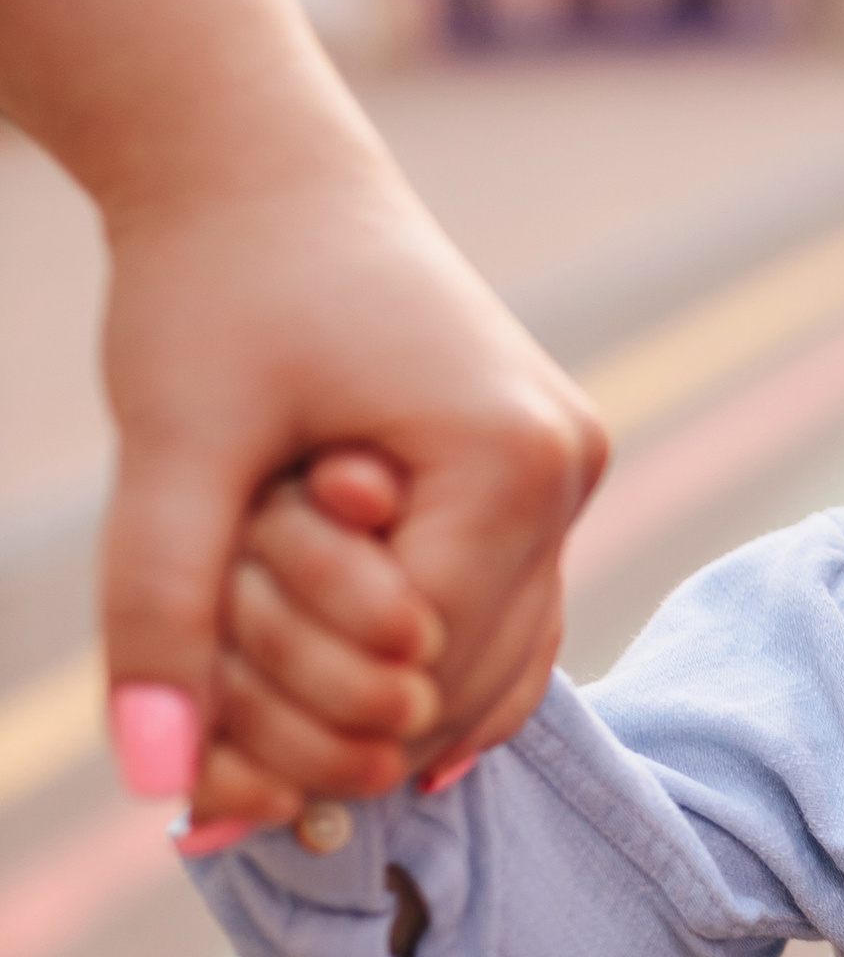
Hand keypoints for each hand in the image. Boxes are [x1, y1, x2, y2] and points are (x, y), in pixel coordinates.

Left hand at [99, 152, 602, 826]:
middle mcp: (568, 474)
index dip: (293, 699)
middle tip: (207, 634)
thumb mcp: (171, 450)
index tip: (196, 660)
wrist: (255, 172)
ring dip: (355, 685)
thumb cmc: (212, 287)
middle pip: (451, 687)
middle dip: (316, 695)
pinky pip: (499, 631)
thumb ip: (165, 612)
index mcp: (509, 457)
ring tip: (248, 631)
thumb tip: (161, 784)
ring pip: (480, 675)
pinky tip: (337, 703)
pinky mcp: (538, 487)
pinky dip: (411, 669)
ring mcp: (567, 481)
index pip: (412, 667)